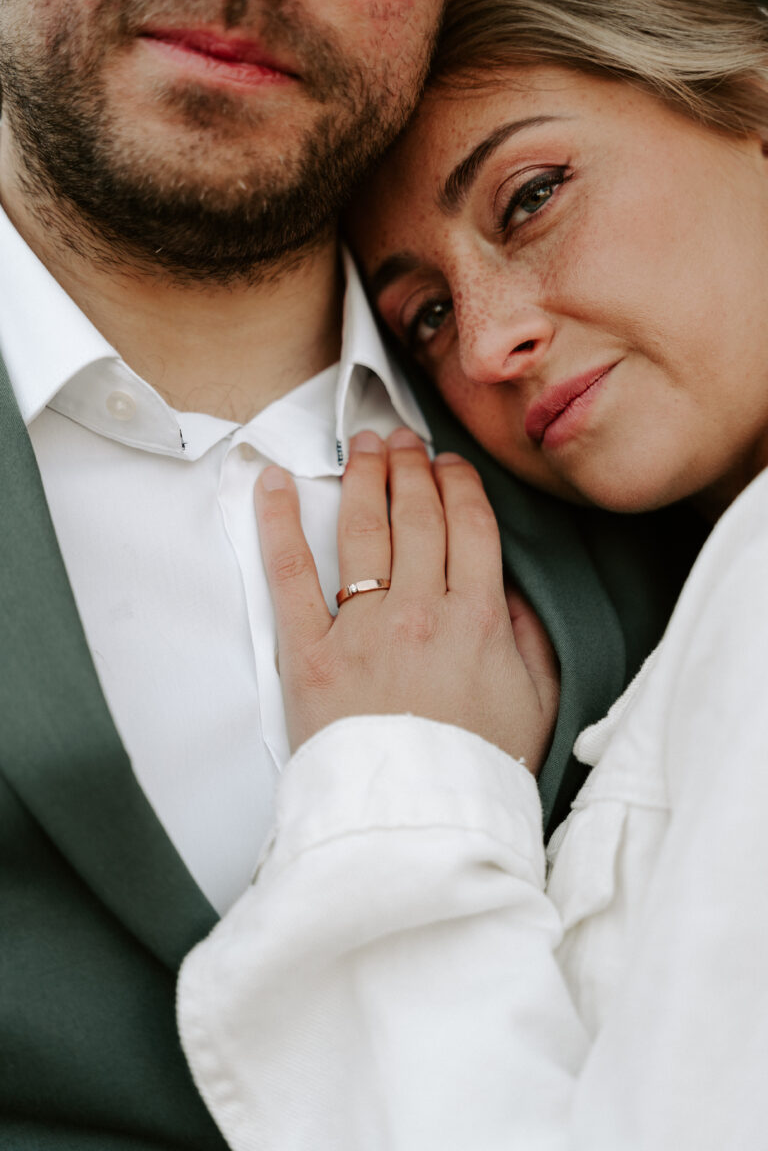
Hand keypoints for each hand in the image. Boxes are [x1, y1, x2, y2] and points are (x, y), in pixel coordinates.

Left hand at [254, 428, 559, 773]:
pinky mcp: (308, 653)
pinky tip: (272, 483)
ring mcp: (362, 628)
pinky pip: (290, 575)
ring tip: (363, 445)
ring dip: (363, 477)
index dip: (458, 484)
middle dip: (410, 467)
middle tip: (401, 439)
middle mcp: (421, 610)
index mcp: (479, 619)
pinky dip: (277, 523)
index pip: (469, 525)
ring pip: (363, 530)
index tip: (448, 464)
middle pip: (417, 515)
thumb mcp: (537, 703)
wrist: (416, 826)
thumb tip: (512, 590)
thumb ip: (530, 637)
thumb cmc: (477, 769)